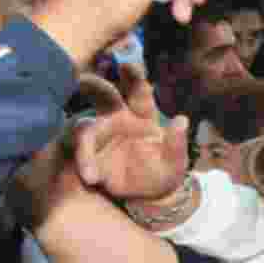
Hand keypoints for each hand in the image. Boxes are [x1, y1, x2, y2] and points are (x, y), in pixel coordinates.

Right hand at [71, 64, 189, 201]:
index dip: (132, 77)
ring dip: (84, 141)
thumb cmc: (163, 172)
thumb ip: (177, 143)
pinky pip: (81, 155)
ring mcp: (100, 136)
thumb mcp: (175, 163)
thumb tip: (182, 120)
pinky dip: (84, 164)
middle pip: (103, 97)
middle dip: (94, 86)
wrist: (149, 196)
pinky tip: (92, 177)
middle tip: (84, 80)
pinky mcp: (89, 156)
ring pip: (85, 128)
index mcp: (142, 115)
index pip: (137, 91)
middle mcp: (117, 119)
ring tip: (91, 163)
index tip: (127, 66)